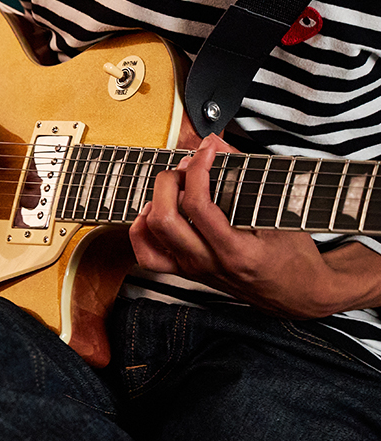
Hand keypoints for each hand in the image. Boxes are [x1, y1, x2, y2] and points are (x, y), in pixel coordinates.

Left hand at [128, 135, 380, 318]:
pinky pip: (148, 254)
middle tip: (189, 167)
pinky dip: (143, 229)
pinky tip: (154, 210)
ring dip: (156, 199)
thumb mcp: (278, 213)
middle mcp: (208, 263)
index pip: (197, 204)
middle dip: (169, 181)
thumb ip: (245, 175)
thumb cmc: (294, 256)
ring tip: (177, 185)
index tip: (208, 150)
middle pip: (164, 218)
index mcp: (234, 251)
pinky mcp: (185, 272)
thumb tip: (216, 143)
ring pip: (151, 234)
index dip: (198, 168)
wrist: (298, 296)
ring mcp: (193, 269)